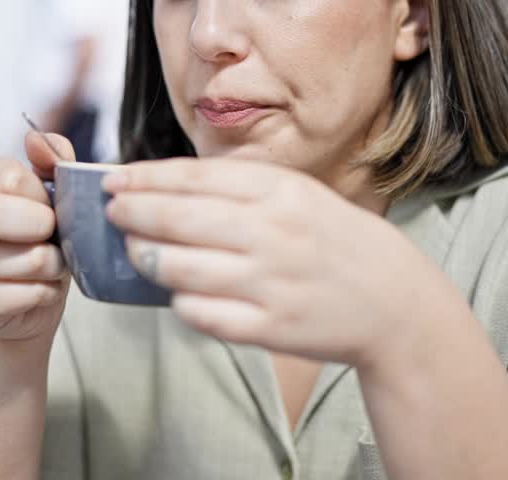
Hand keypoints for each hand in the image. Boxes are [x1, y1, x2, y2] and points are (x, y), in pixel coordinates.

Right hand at [0, 131, 74, 343]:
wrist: (31, 296)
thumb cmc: (41, 236)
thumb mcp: (52, 192)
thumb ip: (51, 160)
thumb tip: (33, 138)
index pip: (8, 176)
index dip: (40, 193)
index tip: (49, 204)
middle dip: (41, 225)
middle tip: (54, 232)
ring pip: (24, 260)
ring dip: (54, 263)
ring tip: (52, 262)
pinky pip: (25, 294)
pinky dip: (46, 292)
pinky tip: (39, 287)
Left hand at [102, 158, 440, 368]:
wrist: (395, 302)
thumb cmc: (336, 241)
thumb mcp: (301, 195)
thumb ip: (242, 188)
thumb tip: (166, 184)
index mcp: (281, 192)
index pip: (194, 177)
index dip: (145, 178)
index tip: (114, 180)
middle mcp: (273, 234)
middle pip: (177, 219)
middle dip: (133, 214)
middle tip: (112, 213)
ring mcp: (269, 284)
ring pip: (179, 269)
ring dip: (146, 258)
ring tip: (137, 252)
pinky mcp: (268, 329)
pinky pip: (201, 314)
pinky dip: (180, 301)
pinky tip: (177, 291)